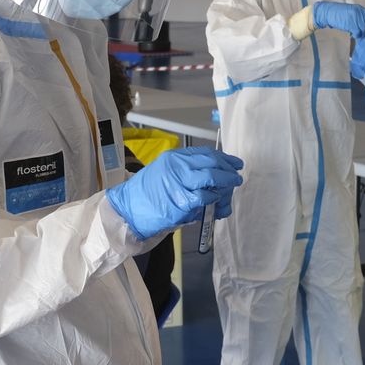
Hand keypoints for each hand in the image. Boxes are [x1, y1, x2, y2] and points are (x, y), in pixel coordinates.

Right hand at [105, 147, 243, 240]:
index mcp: (174, 158)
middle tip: (236, 178)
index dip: (224, 158)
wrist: (128, 211)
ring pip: (211, 178)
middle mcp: (176, 167)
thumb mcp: (165, 174)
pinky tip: (215, 203)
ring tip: (230, 190)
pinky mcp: (179, 202)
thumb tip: (215, 176)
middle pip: (211, 163)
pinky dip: (213, 200)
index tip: (235, 163)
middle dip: (228, 171)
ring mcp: (177, 183)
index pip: (205, 154)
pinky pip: (204, 198)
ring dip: (225, 185)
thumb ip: (187, 172)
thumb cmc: (147, 195)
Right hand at [310, 1, 364, 37]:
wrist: (328, 13)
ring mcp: (355, 18)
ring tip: (356, 34)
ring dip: (361, 34)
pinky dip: (357, 36)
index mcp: (360, 9)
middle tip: (362, 33)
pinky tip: (353, 35)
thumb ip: (359, 16)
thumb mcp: (351, 11)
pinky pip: (358, 33)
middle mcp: (359, 13)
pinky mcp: (350, 24)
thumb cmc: (338, 13)